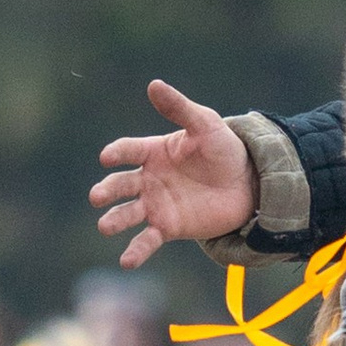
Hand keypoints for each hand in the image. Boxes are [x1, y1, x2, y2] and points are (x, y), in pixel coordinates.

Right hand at [89, 81, 257, 267]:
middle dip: (108, 191)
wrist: (247, 184)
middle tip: (97, 196)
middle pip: (121, 184)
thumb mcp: (205, 124)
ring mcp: (156, 205)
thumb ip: (179, 109)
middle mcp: (148, 179)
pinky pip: (147, 240)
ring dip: (115, 220)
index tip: (108, 157)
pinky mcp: (168, 227)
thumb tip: (154, 85)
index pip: (128, 150)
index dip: (117, 153)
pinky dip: (136, 251)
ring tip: (105, 226)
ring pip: (129, 213)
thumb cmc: (223, 149)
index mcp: (153, 151)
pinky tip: (126, 261)